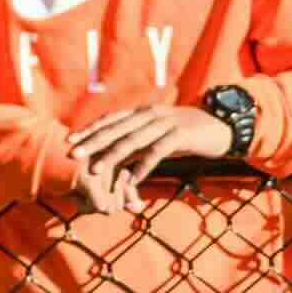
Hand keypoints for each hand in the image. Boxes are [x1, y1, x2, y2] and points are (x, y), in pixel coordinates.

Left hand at [69, 102, 237, 209]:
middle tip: (73, 154)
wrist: (221, 128)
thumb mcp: (160, 133)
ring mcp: (165, 124)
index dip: (90, 130)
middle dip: (92, 142)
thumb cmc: (186, 134)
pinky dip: (142, 166)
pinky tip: (131, 179)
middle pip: (116, 129)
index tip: (70, 142)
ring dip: (111, 156)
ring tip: (95, 170)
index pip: (111, 120)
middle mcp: (150, 115)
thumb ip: (139, 140)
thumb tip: (116, 154)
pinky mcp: (179, 136)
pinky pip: (156, 152)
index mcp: (143, 113)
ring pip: (132, 140)